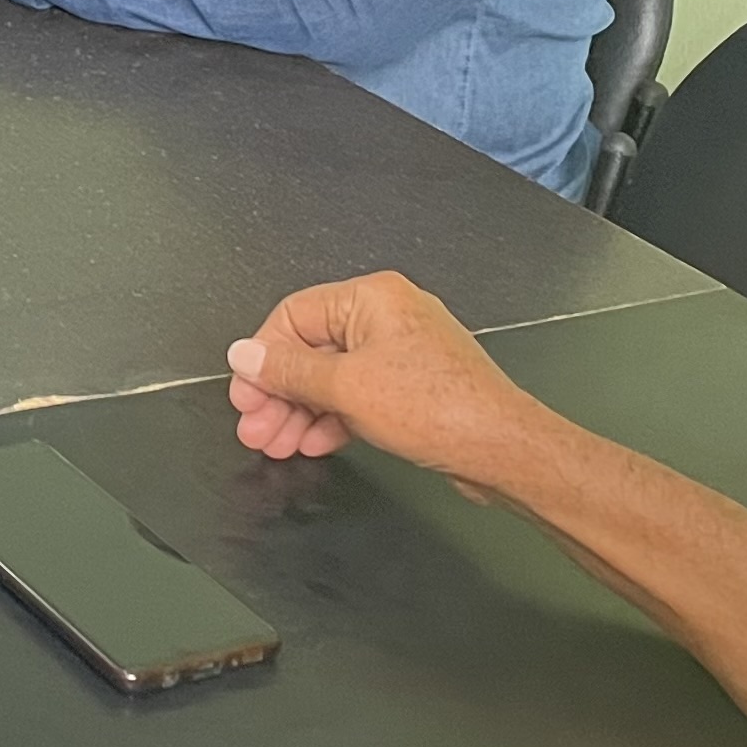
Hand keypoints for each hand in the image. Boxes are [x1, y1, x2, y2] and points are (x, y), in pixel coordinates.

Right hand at [226, 271, 549, 488]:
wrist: (501, 448)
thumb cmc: (439, 409)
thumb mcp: (347, 388)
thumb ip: (289, 371)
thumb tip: (246, 355)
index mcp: (372, 298)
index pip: (293, 316)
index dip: (263, 358)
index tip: (245, 397)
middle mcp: (387, 316)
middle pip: (310, 349)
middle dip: (279, 393)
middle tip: (256, 430)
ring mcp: (401, 351)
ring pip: (332, 377)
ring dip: (300, 412)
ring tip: (277, 446)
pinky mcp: (412, 385)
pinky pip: (357, 394)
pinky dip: (332, 417)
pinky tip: (314, 442)